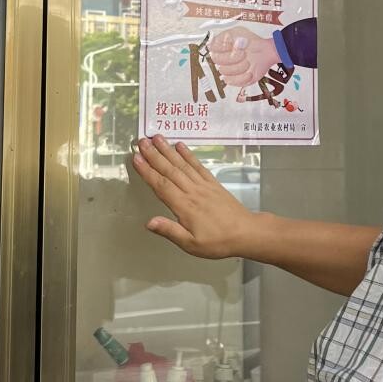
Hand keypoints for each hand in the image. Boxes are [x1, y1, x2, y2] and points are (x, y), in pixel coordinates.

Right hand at [132, 136, 255, 257]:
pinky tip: (180, 146)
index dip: (147, 172)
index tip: (136, 158)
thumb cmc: (218, 242)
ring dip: (168, 150)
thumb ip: (170, 231)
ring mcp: (203, 185)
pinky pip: (198, 166)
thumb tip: (149, 222)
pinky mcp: (213, 183)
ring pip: (182, 164)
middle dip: (154, 155)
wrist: (246, 233)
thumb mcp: (191, 244)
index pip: (162, 186)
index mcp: (185, 206)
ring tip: (156, 137)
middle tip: (141, 141)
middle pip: (170, 170)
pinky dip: (188, 155)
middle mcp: (192, 191)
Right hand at [208, 26, 279, 87]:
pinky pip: (232, 82)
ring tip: (248, 62)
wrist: (266, 52)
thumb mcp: (236, 32)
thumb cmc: (252, 41)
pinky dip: (242, 77)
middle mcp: (223, 59)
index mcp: (221, 48)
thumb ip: (222, 37)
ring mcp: (229, 70)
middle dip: (233, 57)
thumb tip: (211, 45)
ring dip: (239, 66)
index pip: (213, 51)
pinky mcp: (236, 80)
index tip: (233, 45)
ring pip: (225, 72)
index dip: (223, 48)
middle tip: (243, 54)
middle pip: (218, 61)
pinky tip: (249, 72)